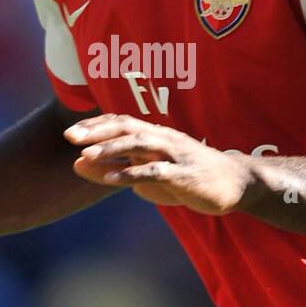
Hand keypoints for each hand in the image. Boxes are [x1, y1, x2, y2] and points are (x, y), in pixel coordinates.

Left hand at [65, 115, 251, 214]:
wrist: (235, 184)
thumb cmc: (188, 178)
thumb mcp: (147, 175)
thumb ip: (114, 169)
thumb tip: (77, 164)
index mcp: (155, 135)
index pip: (121, 122)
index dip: (96, 125)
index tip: (71, 132)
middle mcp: (163, 139)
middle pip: (126, 127)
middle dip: (97, 131)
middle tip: (70, 136)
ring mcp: (174, 155)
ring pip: (140, 144)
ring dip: (111, 148)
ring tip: (86, 155)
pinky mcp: (184, 174)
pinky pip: (155, 171)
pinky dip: (132, 173)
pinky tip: (112, 178)